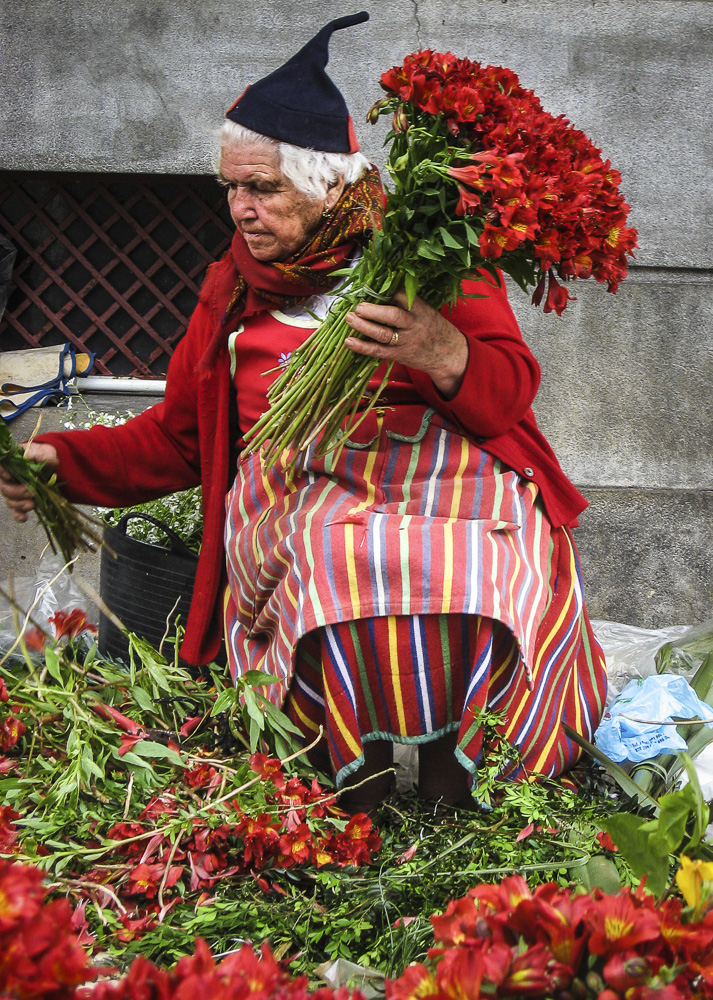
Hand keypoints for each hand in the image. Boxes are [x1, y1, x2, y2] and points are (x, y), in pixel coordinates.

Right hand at [0, 442, 58, 521]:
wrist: (49, 466)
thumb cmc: (43, 456)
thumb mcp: (46, 452)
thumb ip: (43, 455)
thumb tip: (45, 462)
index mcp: (10, 463)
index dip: (1, 472)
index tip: (9, 476)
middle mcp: (7, 478)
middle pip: (4, 488)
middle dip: (17, 492)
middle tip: (32, 493)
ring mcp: (12, 490)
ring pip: (9, 500)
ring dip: (19, 504)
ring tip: (32, 505)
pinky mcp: (20, 500)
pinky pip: (14, 510)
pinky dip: (18, 514)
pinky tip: (23, 518)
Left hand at [345, 289, 468, 398]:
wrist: (447, 354)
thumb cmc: (433, 328)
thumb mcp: (425, 310)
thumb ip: (407, 301)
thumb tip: (379, 290)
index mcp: (420, 309)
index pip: (402, 296)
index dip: (385, 291)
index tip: (370, 287)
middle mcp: (413, 325)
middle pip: (393, 316)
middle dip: (373, 310)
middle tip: (358, 306)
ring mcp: (405, 341)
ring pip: (383, 334)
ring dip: (363, 326)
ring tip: (349, 318)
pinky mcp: (398, 355)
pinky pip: (378, 351)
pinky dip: (362, 347)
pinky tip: (349, 341)